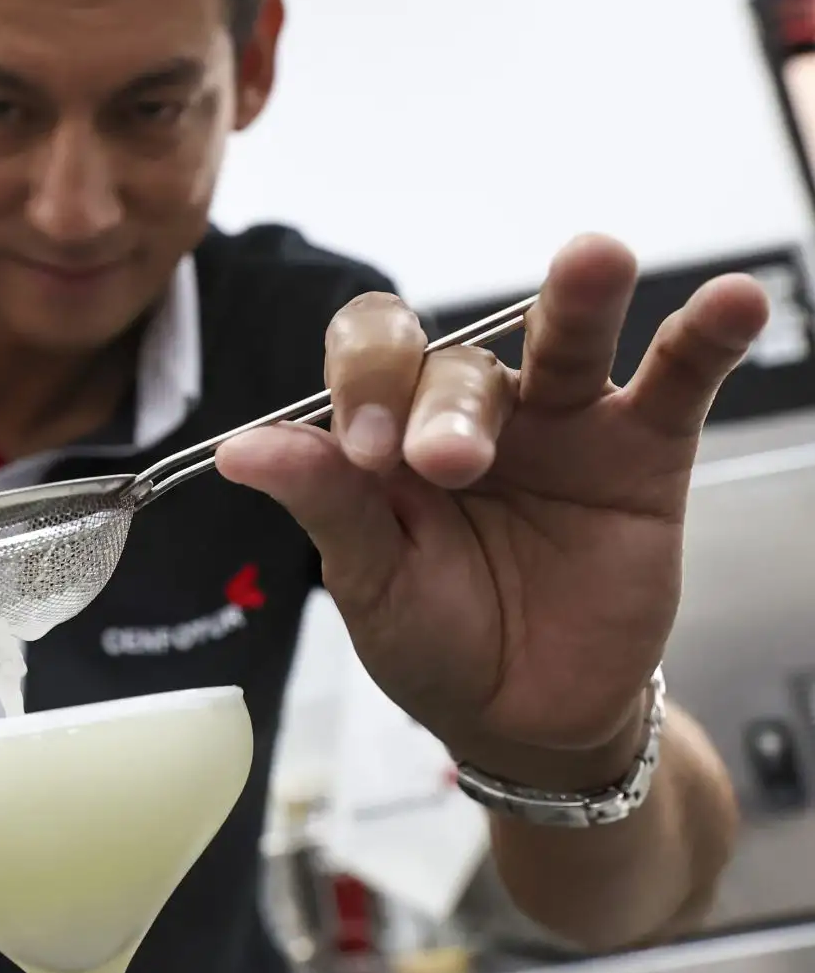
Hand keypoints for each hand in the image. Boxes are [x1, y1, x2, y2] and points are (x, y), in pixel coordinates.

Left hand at [216, 235, 771, 789]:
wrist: (529, 714)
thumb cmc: (435, 638)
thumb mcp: (371, 581)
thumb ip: (325, 505)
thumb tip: (240, 451)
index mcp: (391, 430)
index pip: (372, 358)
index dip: (366, 383)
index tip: (367, 451)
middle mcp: (472, 409)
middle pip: (457, 360)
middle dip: (447, 405)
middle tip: (447, 464)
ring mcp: (561, 421)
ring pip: (563, 340)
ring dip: (577, 299)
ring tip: (596, 258)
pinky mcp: (643, 449)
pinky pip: (677, 380)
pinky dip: (705, 339)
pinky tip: (731, 300)